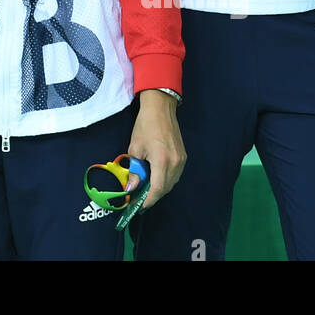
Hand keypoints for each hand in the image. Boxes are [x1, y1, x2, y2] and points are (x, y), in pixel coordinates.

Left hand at [127, 90, 185, 210]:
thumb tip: (131, 188)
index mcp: (162, 161)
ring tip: (145, 189)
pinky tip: (155, 178)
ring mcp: (182, 160)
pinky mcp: (183, 156)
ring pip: (171, 183)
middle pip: (165, 188)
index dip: (148, 200)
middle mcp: (175, 163)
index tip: (138, 206)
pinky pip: (175, 175)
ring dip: (159, 188)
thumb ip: (134, 171)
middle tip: (139, 199)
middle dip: (152, 196)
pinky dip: (165, 180)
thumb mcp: (135, 148)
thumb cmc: (145, 125)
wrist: (160, 108)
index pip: (157, 189)